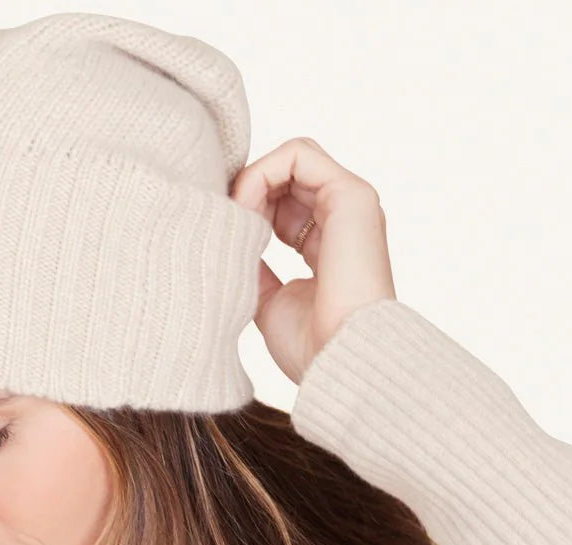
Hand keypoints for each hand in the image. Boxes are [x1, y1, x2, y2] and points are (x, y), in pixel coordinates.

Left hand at [229, 136, 396, 384]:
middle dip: (248, 192)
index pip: (284, 205)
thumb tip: (232, 244)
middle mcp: (343, 219)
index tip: (223, 237)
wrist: (340, 361)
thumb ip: (256, 269)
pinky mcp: (351, 194)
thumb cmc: (311, 347)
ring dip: (251, 181)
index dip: (249, 210)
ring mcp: (350, 203)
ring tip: (232, 220)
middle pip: (286, 177)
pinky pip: (297, 156)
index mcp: (329, 246)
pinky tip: (245, 208)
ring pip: (292, 160)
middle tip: (221, 223)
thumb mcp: (270, 303)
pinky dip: (262, 173)